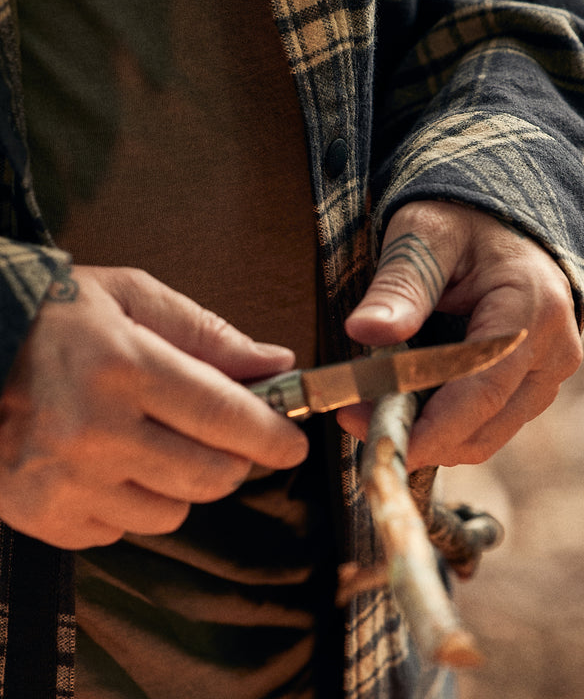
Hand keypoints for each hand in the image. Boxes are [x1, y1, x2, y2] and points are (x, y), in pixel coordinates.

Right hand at [0, 266, 307, 548]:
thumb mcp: (130, 298)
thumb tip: (276, 363)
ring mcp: (66, 482)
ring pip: (173, 514)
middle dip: (233, 459)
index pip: (226, 416)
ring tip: (152, 444)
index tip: (294, 443)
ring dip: (182, 484)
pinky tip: (110, 467)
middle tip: (221, 436)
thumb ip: (208, 333)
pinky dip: (131, 504)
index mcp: (126, 368)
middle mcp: (96, 432)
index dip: (272, 435)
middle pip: (211, 475)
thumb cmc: (50, 318)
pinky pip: (123, 532)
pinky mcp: (42, 515)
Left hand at [338, 200, 582, 470]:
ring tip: (374, 407)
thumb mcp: (426, 235)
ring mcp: (547, 374)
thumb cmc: (466, 220)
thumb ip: (400, 284)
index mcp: (531, 312)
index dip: (426, 431)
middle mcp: (552, 353)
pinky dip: (444, 425)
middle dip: (417, 438)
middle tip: (355, 418)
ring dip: (428, 436)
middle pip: (483, 430)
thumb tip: (365, 332)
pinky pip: (487, 424)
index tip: (372, 437)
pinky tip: (407, 401)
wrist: (506, 221)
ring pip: (484, 436)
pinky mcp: (533, 384)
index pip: (480, 394)